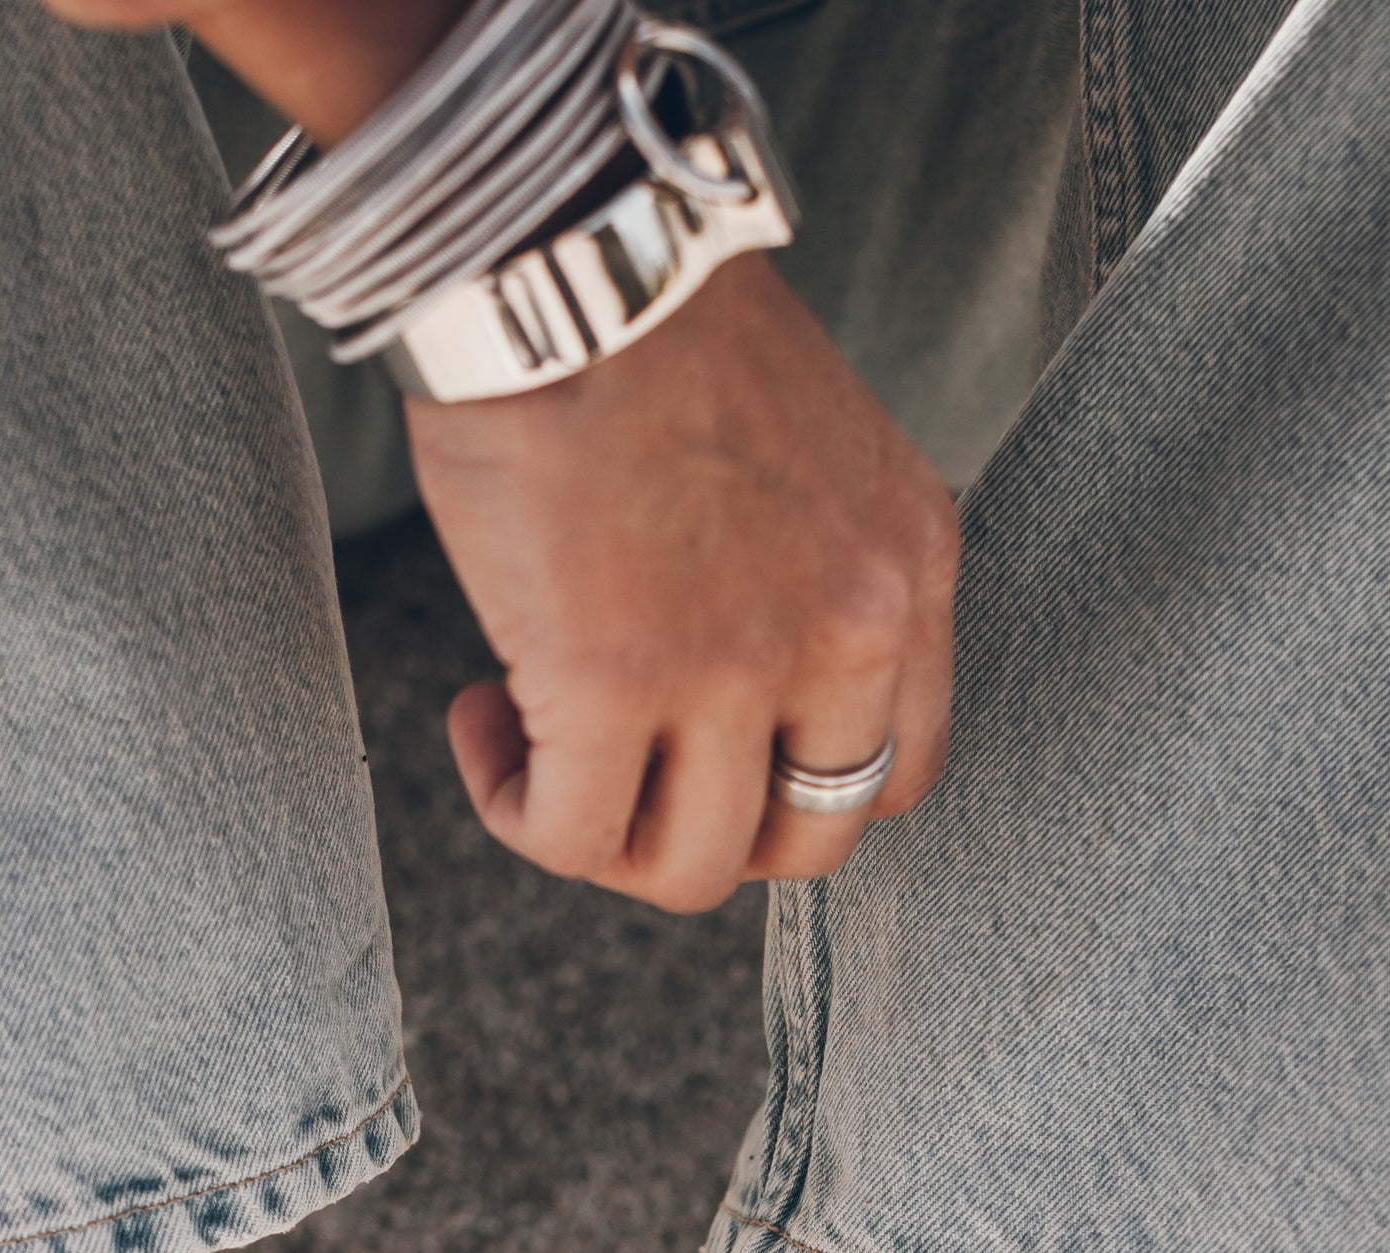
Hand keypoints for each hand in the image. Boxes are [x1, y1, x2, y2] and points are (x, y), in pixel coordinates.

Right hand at [407, 256, 959, 912]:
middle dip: (705, 831)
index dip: (795, 795)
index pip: (899, 771)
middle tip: (625, 770)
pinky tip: (480, 720)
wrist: (561, 249)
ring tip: (533, 741)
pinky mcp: (614, 685)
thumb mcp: (809, 452)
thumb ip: (815, 570)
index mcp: (909, 565)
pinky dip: (516, 808)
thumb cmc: (654, 327)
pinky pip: (570, 835)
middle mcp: (850, 629)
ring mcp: (737, 667)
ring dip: (602, 834)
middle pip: (806, 843)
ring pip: (689, 865)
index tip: (713, 750)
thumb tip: (735, 686)